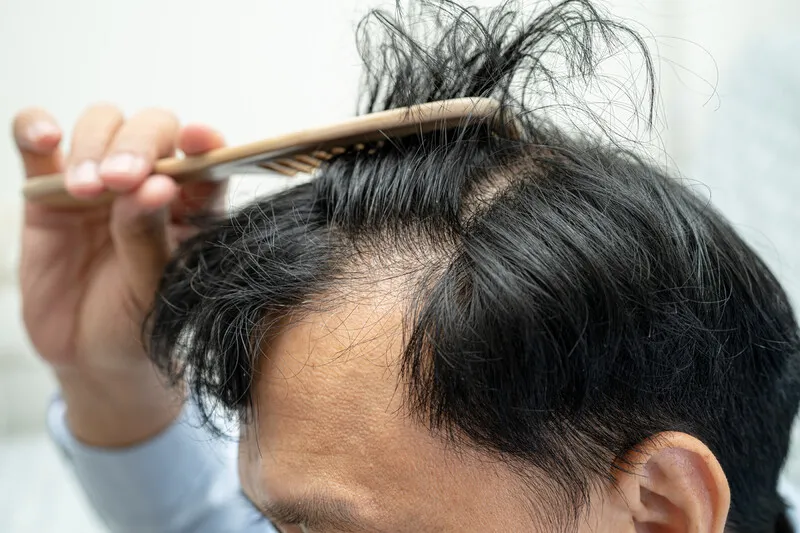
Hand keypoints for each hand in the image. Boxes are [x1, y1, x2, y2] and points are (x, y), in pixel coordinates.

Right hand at [13, 104, 226, 444]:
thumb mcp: (153, 286)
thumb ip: (150, 236)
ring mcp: (100, 180)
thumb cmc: (138, 318)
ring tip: (87, 189)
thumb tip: (154, 185)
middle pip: (151, 129)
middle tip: (123, 180)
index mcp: (193, 202)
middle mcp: (149, 179)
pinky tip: (45, 140)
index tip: (199, 141)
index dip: (205, 141)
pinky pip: (36, 144)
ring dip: (94, 146)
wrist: (91, 352)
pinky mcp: (48, 189)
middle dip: (138, 146)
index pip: (205, 156)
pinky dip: (35, 128)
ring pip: (101, 125)